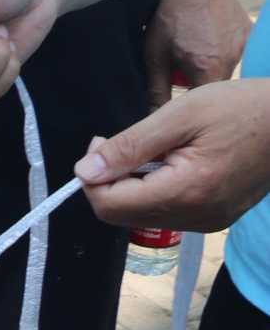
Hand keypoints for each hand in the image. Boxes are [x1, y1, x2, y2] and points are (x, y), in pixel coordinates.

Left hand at [73, 79, 269, 230]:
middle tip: (121, 143)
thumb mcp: (182, 115)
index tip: (101, 144)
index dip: (92, 177)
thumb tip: (84, 172)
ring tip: (155, 149)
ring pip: (141, 215)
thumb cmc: (243, 107)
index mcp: (186, 191)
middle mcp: (196, 216)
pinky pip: (166, 213)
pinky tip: (172, 162)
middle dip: (110, 181)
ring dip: (133, 185)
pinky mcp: (215, 218)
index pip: (109, 205)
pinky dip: (155, 190)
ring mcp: (208, 222)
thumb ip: (130, 146)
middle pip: (121, 214)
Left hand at [144, 0, 250, 108]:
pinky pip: (236, 52)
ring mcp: (246, 44)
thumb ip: (156, 90)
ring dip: (212, 67)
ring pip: (226, 69)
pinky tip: (208, 37)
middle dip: (199, 84)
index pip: (201, 103)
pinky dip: (222, 51)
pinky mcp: (251, 31)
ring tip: (194, 48)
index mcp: (210, 70)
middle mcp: (234, 59)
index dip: (187, 106)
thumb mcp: (155, 57)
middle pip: (215, 87)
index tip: (174, 99)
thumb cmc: (170, 18)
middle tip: (181, 66)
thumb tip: (151, 117)